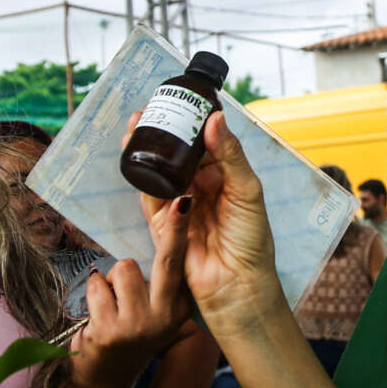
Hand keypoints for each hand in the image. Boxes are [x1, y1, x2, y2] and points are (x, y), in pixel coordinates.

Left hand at [68, 193, 192, 387]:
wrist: (103, 378)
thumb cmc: (127, 332)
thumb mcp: (153, 311)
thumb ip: (158, 281)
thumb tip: (160, 232)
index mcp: (180, 309)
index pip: (181, 264)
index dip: (181, 232)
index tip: (189, 201)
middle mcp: (166, 317)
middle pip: (168, 260)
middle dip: (174, 229)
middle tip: (180, 203)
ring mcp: (139, 325)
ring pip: (123, 268)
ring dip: (111, 278)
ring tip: (112, 300)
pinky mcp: (111, 330)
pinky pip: (98, 284)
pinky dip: (94, 290)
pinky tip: (98, 310)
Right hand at [130, 112, 280, 332]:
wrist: (236, 286)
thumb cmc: (251, 242)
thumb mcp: (246, 191)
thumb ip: (230, 155)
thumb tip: (215, 118)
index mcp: (225, 178)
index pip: (205, 143)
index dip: (192, 122)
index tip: (181, 100)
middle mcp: (201, 189)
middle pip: (177, 153)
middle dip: (164, 131)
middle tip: (150, 109)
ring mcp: (179, 205)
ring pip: (159, 170)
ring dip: (146, 148)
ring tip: (136, 126)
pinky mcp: (161, 225)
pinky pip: (148, 196)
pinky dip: (140, 175)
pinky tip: (135, 153)